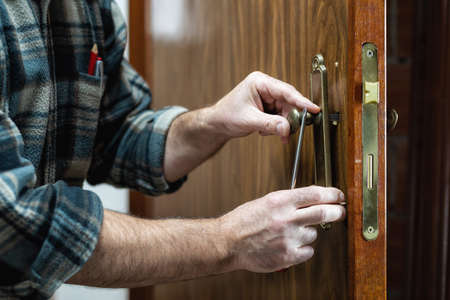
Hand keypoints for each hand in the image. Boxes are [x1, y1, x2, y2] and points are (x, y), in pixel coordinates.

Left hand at [208, 71, 319, 142]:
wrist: (217, 124)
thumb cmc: (226, 115)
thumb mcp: (249, 120)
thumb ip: (270, 124)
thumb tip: (287, 128)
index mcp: (259, 82)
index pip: (286, 91)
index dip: (302, 101)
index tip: (314, 109)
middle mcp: (265, 87)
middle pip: (289, 101)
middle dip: (290, 118)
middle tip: (291, 131)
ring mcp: (267, 97)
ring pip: (286, 111)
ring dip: (282, 124)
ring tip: (272, 133)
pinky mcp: (268, 106)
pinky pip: (281, 116)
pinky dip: (277, 126)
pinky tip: (265, 130)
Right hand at [219, 186, 345, 272]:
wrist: (229, 242)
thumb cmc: (244, 221)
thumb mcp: (266, 202)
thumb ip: (289, 201)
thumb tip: (312, 200)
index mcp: (280, 201)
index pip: (315, 194)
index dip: (332, 194)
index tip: (338, 195)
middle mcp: (286, 218)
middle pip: (323, 213)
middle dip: (337, 212)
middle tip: (340, 212)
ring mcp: (288, 238)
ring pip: (313, 234)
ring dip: (307, 233)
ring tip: (290, 233)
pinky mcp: (288, 256)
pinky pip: (308, 251)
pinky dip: (303, 249)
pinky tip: (290, 245)